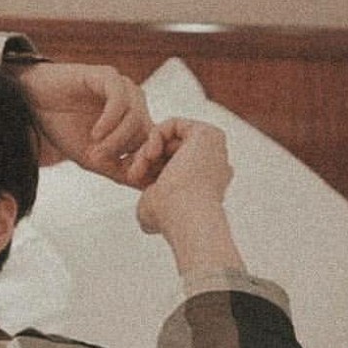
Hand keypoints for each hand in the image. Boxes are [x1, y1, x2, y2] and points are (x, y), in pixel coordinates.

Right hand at [16, 62, 162, 187]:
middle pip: (147, 131)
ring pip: (136, 116)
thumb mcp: (91, 158)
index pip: (155, 143)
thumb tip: (145, 186)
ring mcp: (122, 88)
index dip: (148, 162)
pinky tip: (95, 133)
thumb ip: (118, 170)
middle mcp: (133, 103)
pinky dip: (110, 120)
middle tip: (105, 163)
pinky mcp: (107, 76)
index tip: (131, 177)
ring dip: (118, 139)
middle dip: (130, 152)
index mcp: (134, 121)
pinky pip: (120, 98)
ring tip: (96, 150)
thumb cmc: (63, 128)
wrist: (33, 104)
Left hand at [136, 119, 231, 233]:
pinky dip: (156, 135)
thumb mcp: (155, 211)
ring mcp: (213, 149)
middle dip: (146, 159)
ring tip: (141, 166)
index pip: (170, 166)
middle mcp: (212, 164)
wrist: (183, 214)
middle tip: (134, 173)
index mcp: (205, 183)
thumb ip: (153, 207)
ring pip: (170, 138)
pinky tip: (150, 154)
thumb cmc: (169, 217)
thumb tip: (148, 223)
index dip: (149, 170)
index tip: (135, 181)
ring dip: (148, 149)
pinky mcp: (208, 133)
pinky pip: (174, 124)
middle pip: (169, 150)